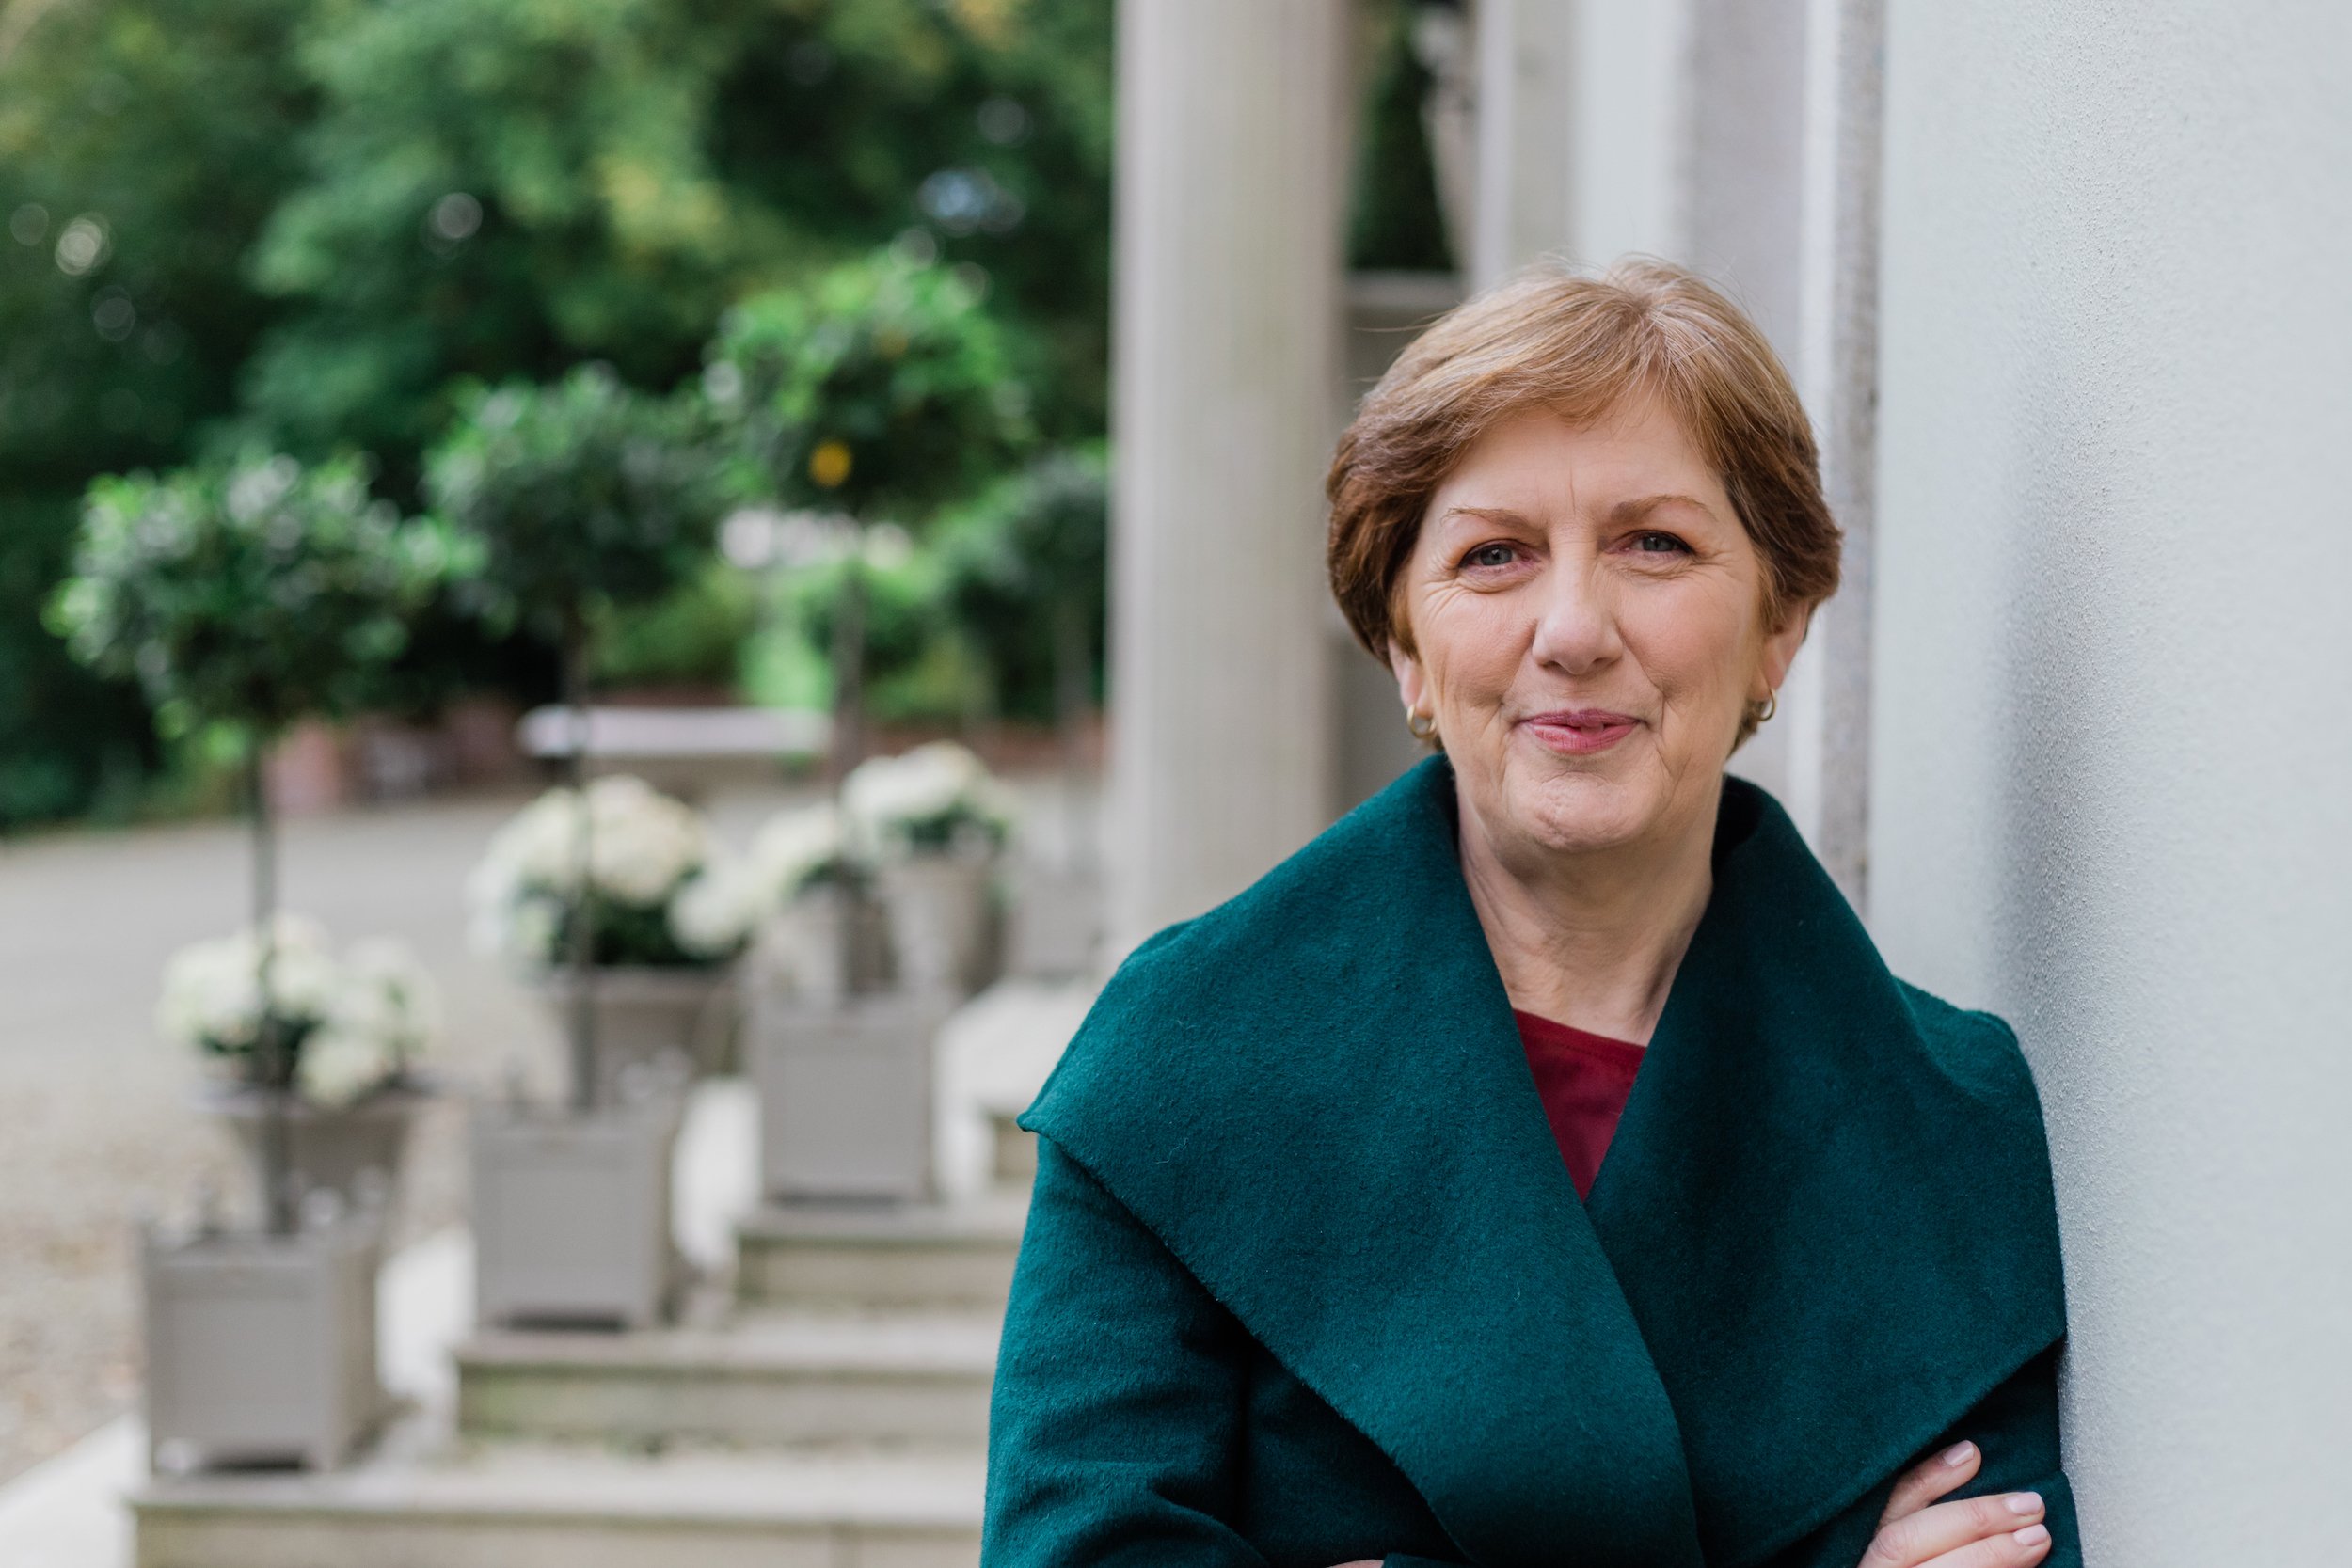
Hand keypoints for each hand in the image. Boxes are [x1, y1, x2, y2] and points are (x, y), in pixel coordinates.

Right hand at [1861, 1441, 2051, 1566]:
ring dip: (1993, 1555)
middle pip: (1910, 1543)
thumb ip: (1929, 1521)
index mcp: (1868, 1562)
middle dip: (1973, 1520)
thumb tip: (1969, 1456)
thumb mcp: (1911, 1551)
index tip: (1973, 1454)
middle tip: (2030, 1506)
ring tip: (2039, 1538)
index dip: (1929, 1481)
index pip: (1892, 1516)